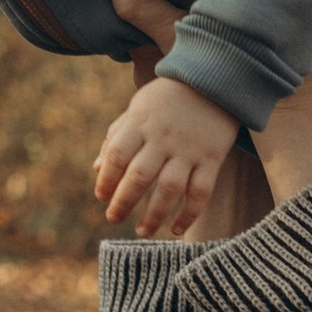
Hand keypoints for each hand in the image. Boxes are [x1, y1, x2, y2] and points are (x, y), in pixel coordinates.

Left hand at [92, 71, 240, 238]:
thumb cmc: (168, 98)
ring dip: (153, 215)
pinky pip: (200, 192)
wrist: (214, 80)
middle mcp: (163, 138)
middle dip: (123, 202)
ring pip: (168, 189)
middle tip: (113, 218)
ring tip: (142, 231)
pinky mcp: (212, 158)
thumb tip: (96, 169)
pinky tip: (176, 229)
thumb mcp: (138, 108)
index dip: (107, 178)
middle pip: (139, 176)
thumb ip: (117, 137)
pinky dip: (189, 214)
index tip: (101, 196)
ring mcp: (189, 150)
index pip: (117, 155)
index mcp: (141, 123)